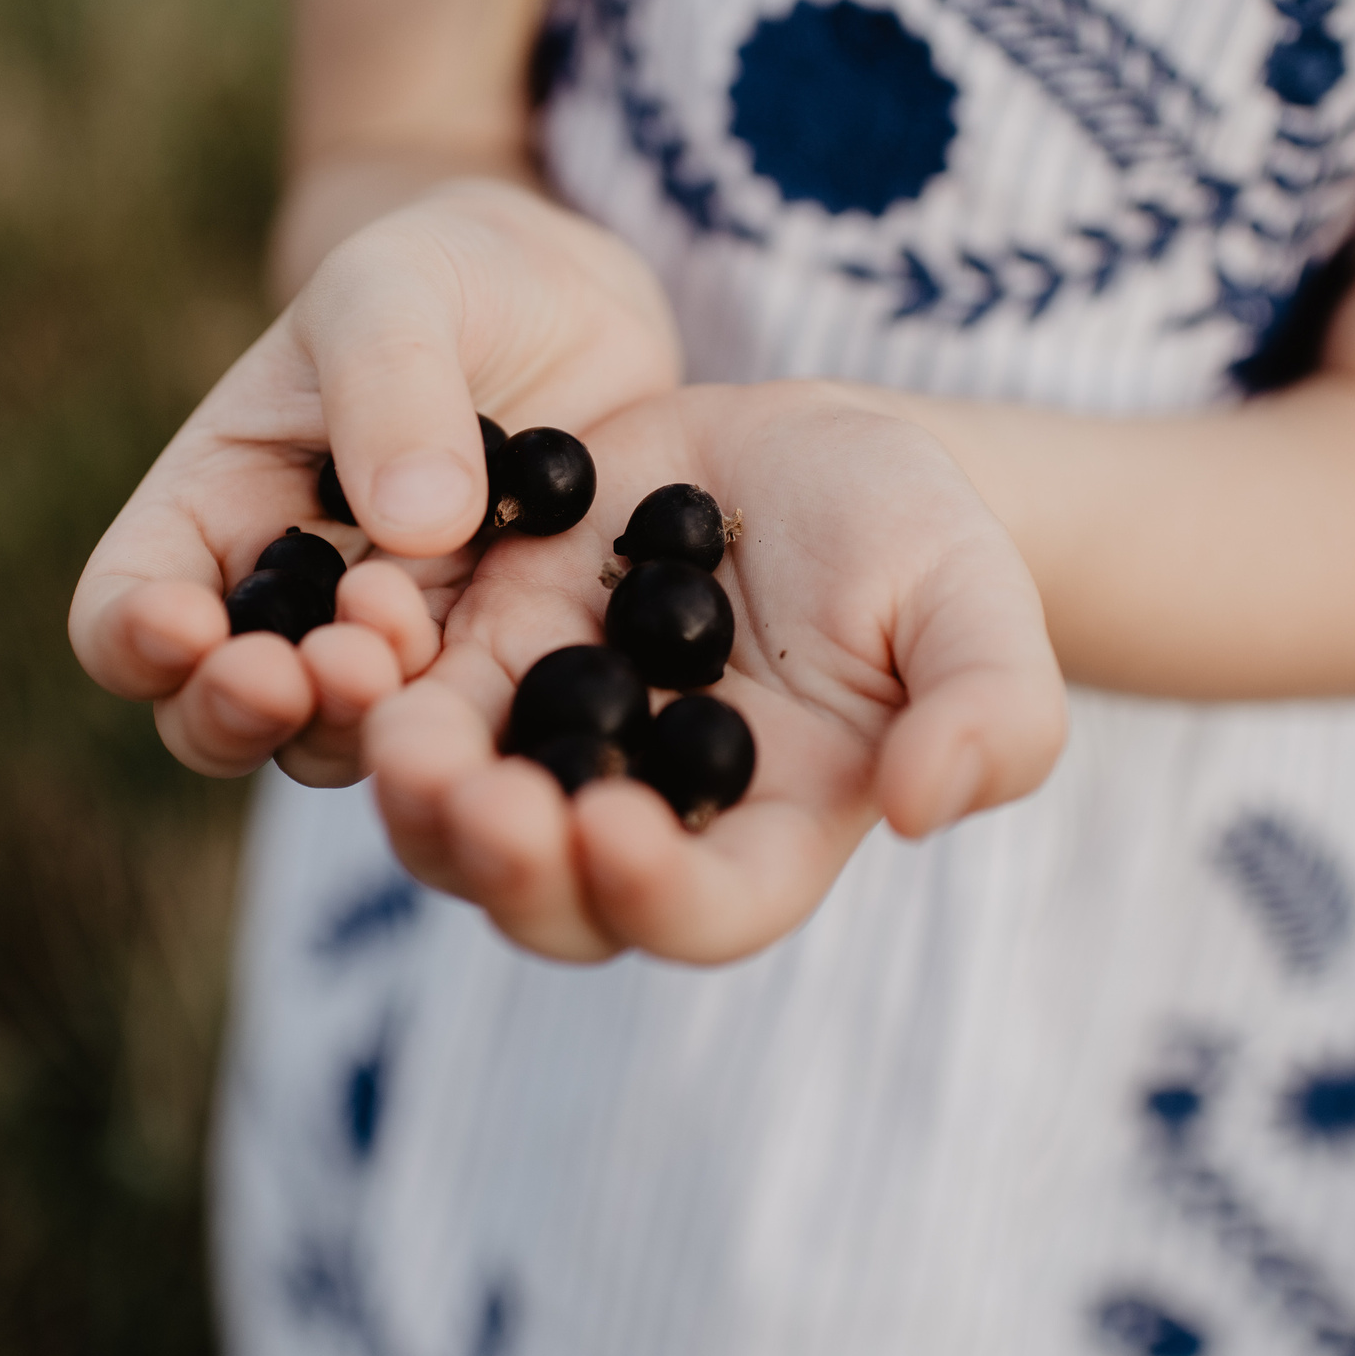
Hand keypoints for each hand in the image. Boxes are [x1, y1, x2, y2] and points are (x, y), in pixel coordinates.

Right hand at [68, 181, 680, 783]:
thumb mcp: (396, 290)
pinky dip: (479, 726)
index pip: (123, 608)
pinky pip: (471, 730)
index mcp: (213, 512)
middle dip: (248, 710)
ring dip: (364, 723)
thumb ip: (389, 385)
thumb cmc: (442, 280)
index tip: (189, 625)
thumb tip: (415, 524)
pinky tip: (517, 691)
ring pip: (340, 745)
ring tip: (406, 653)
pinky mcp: (491, 671)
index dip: (134, 636)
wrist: (572, 306)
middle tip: (325, 666)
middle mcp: (288, 610)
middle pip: (215, 716)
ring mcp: (392, 654)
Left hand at [363, 382, 1067, 965]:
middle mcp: (644, 815)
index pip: (708, 910)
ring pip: (452, 818)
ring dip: (414, 792)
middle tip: (478, 795)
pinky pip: (404, 694)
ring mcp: (550, 742)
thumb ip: (990, 709)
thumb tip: (929, 807)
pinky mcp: (480, 657)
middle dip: (504, 863)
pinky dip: (372, 677)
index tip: (614, 830)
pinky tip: (364, 615)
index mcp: (767, 831)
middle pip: (551, 900)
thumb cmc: (913, 534)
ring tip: (396, 727)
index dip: (655, 895)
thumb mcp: (976, 600)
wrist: (805, 445)